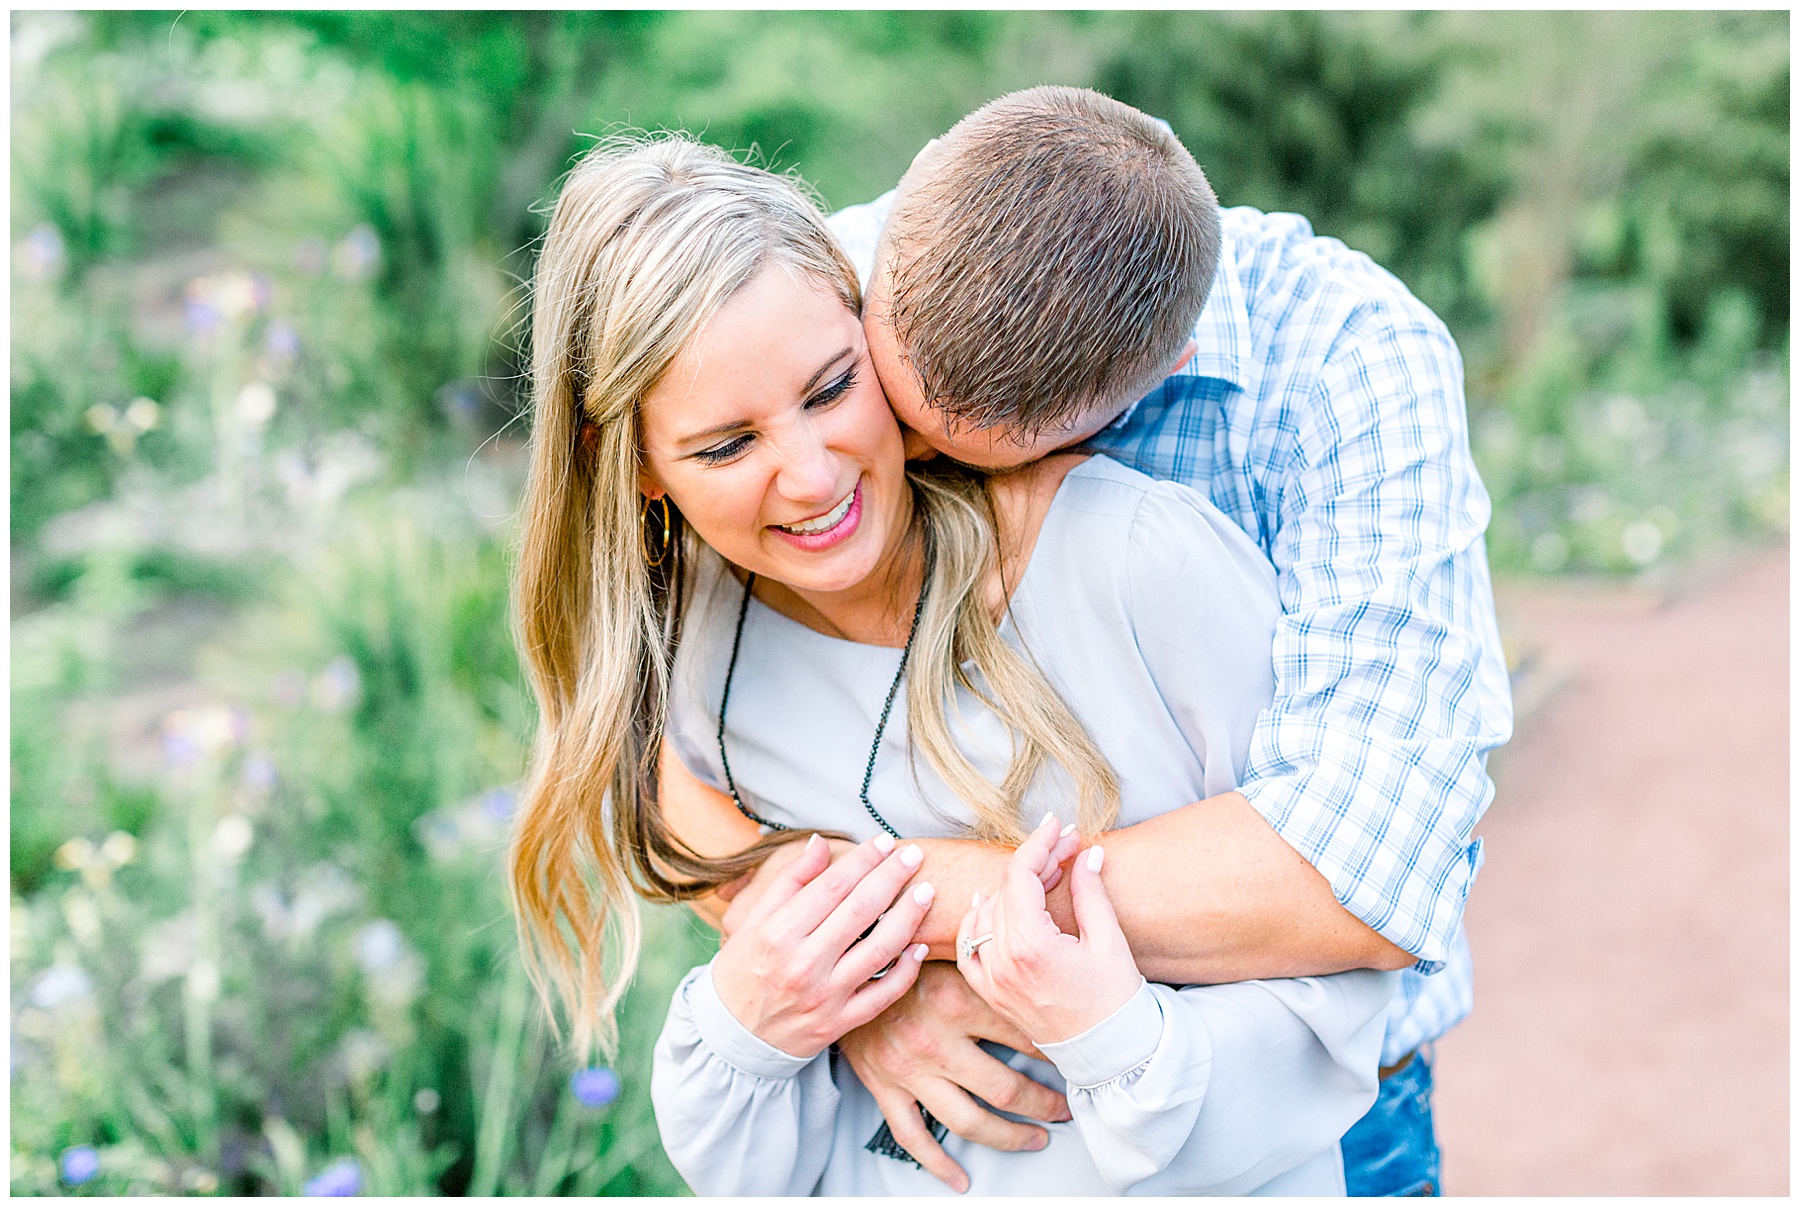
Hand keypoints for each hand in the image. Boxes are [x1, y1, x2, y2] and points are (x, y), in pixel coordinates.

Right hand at [710, 832, 933, 1058]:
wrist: (730, 1037)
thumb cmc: (741, 970)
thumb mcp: (752, 921)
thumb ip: (789, 881)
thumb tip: (822, 843)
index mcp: (778, 933)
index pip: (833, 886)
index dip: (864, 860)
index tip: (885, 842)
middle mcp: (803, 964)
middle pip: (861, 911)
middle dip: (893, 877)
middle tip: (915, 855)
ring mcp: (825, 997)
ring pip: (880, 950)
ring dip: (909, 917)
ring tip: (926, 892)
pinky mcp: (839, 1023)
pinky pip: (883, 995)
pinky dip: (906, 971)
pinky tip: (920, 947)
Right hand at [837, 962, 1072, 1192]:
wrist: (843, 968)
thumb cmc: (901, 956)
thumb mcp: (950, 952)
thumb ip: (989, 971)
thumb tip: (1040, 986)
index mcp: (956, 1000)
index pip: (1021, 1038)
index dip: (1054, 1053)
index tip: (1071, 1060)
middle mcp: (934, 1040)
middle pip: (1004, 1089)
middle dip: (1043, 1104)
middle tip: (1063, 1110)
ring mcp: (909, 1070)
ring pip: (969, 1120)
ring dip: (1010, 1136)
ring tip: (1036, 1138)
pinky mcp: (884, 1088)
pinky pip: (914, 1136)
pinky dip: (938, 1164)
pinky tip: (961, 1178)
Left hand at [957, 814, 1141, 1045]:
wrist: (1111, 1054)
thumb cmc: (1116, 1001)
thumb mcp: (1109, 942)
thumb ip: (1090, 892)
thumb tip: (1085, 852)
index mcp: (1031, 946)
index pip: (1020, 876)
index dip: (1039, 843)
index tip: (1057, 825)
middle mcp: (1002, 963)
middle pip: (1004, 891)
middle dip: (1034, 863)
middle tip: (1066, 849)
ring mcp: (992, 981)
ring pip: (983, 915)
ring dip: (1008, 889)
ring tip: (1041, 876)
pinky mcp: (991, 994)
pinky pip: (968, 950)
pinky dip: (976, 924)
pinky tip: (988, 906)